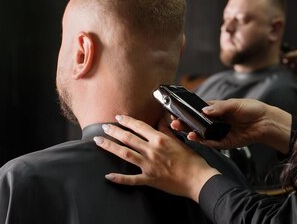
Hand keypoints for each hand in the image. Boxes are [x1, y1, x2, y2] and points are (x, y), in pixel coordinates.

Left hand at [95, 116, 219, 201]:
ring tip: (99, 141)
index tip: (118, 117)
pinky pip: (131, 179)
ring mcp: (149, 165)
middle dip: (114, 131)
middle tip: (103, 127)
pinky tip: (108, 176)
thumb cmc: (191, 160)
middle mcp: (152, 150)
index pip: (139, 126)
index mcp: (160, 139)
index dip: (127, 121)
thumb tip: (160, 119)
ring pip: (125, 154)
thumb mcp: (179, 140)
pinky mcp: (149, 179)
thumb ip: (167, 130)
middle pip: (128, 138)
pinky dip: (119, 178)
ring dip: (110, 147)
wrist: (197, 178)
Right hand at [171, 98, 292, 153]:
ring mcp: (218, 133)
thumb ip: (219, 108)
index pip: (197, 111)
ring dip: (191, 134)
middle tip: (174, 123)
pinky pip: (212, 144)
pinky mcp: (224, 143)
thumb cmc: (250, 109)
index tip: (175, 112)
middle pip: (196, 124)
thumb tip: (204, 111)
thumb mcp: (234, 104)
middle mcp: (214, 122)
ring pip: (201, 135)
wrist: (265, 122)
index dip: (186, 112)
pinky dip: (203, 142)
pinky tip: (196, 139)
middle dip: (184, 124)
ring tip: (184, 132)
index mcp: (215, 110)